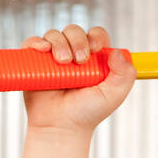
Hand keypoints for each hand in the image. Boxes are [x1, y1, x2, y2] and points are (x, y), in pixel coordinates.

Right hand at [20, 24, 135, 134]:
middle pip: (74, 30)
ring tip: (63, 63)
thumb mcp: (114, 95)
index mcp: (94, 60)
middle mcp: (73, 56)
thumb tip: (118, 51)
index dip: (96, 37)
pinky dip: (36, 42)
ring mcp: (53, 59)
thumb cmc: (87, 114)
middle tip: (79, 61)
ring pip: (54, 35)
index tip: (96, 48)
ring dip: (59, 43)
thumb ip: (125, 73)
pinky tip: (43, 51)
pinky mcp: (34, 63)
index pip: (96, 35)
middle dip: (77, 40)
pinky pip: (32, 42)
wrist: (61, 127)